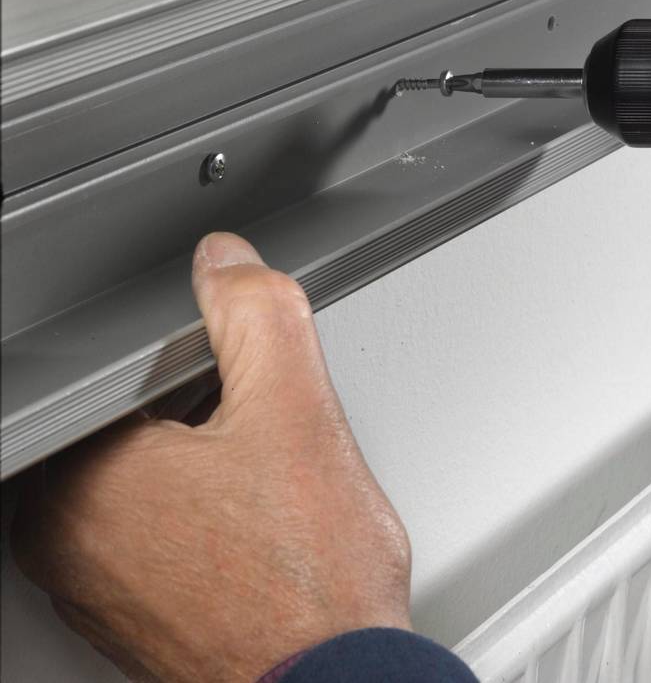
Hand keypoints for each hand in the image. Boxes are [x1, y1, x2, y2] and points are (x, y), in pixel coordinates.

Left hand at [11, 233, 411, 681]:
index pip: (135, 368)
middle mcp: (62, 537)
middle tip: (268, 457)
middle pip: (144, 422)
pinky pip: (162, 536)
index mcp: (81, 475)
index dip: (212, 367)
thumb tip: (229, 263)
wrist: (333, 679)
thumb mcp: (297, 410)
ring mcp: (91, 585)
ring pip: (157, 480)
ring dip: (213, 472)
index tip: (253, 403)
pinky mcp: (126, 618)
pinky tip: (260, 540)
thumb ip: (258, 314)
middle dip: (212, 419)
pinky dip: (206, 524)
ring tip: (269, 504)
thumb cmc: (310, 583)